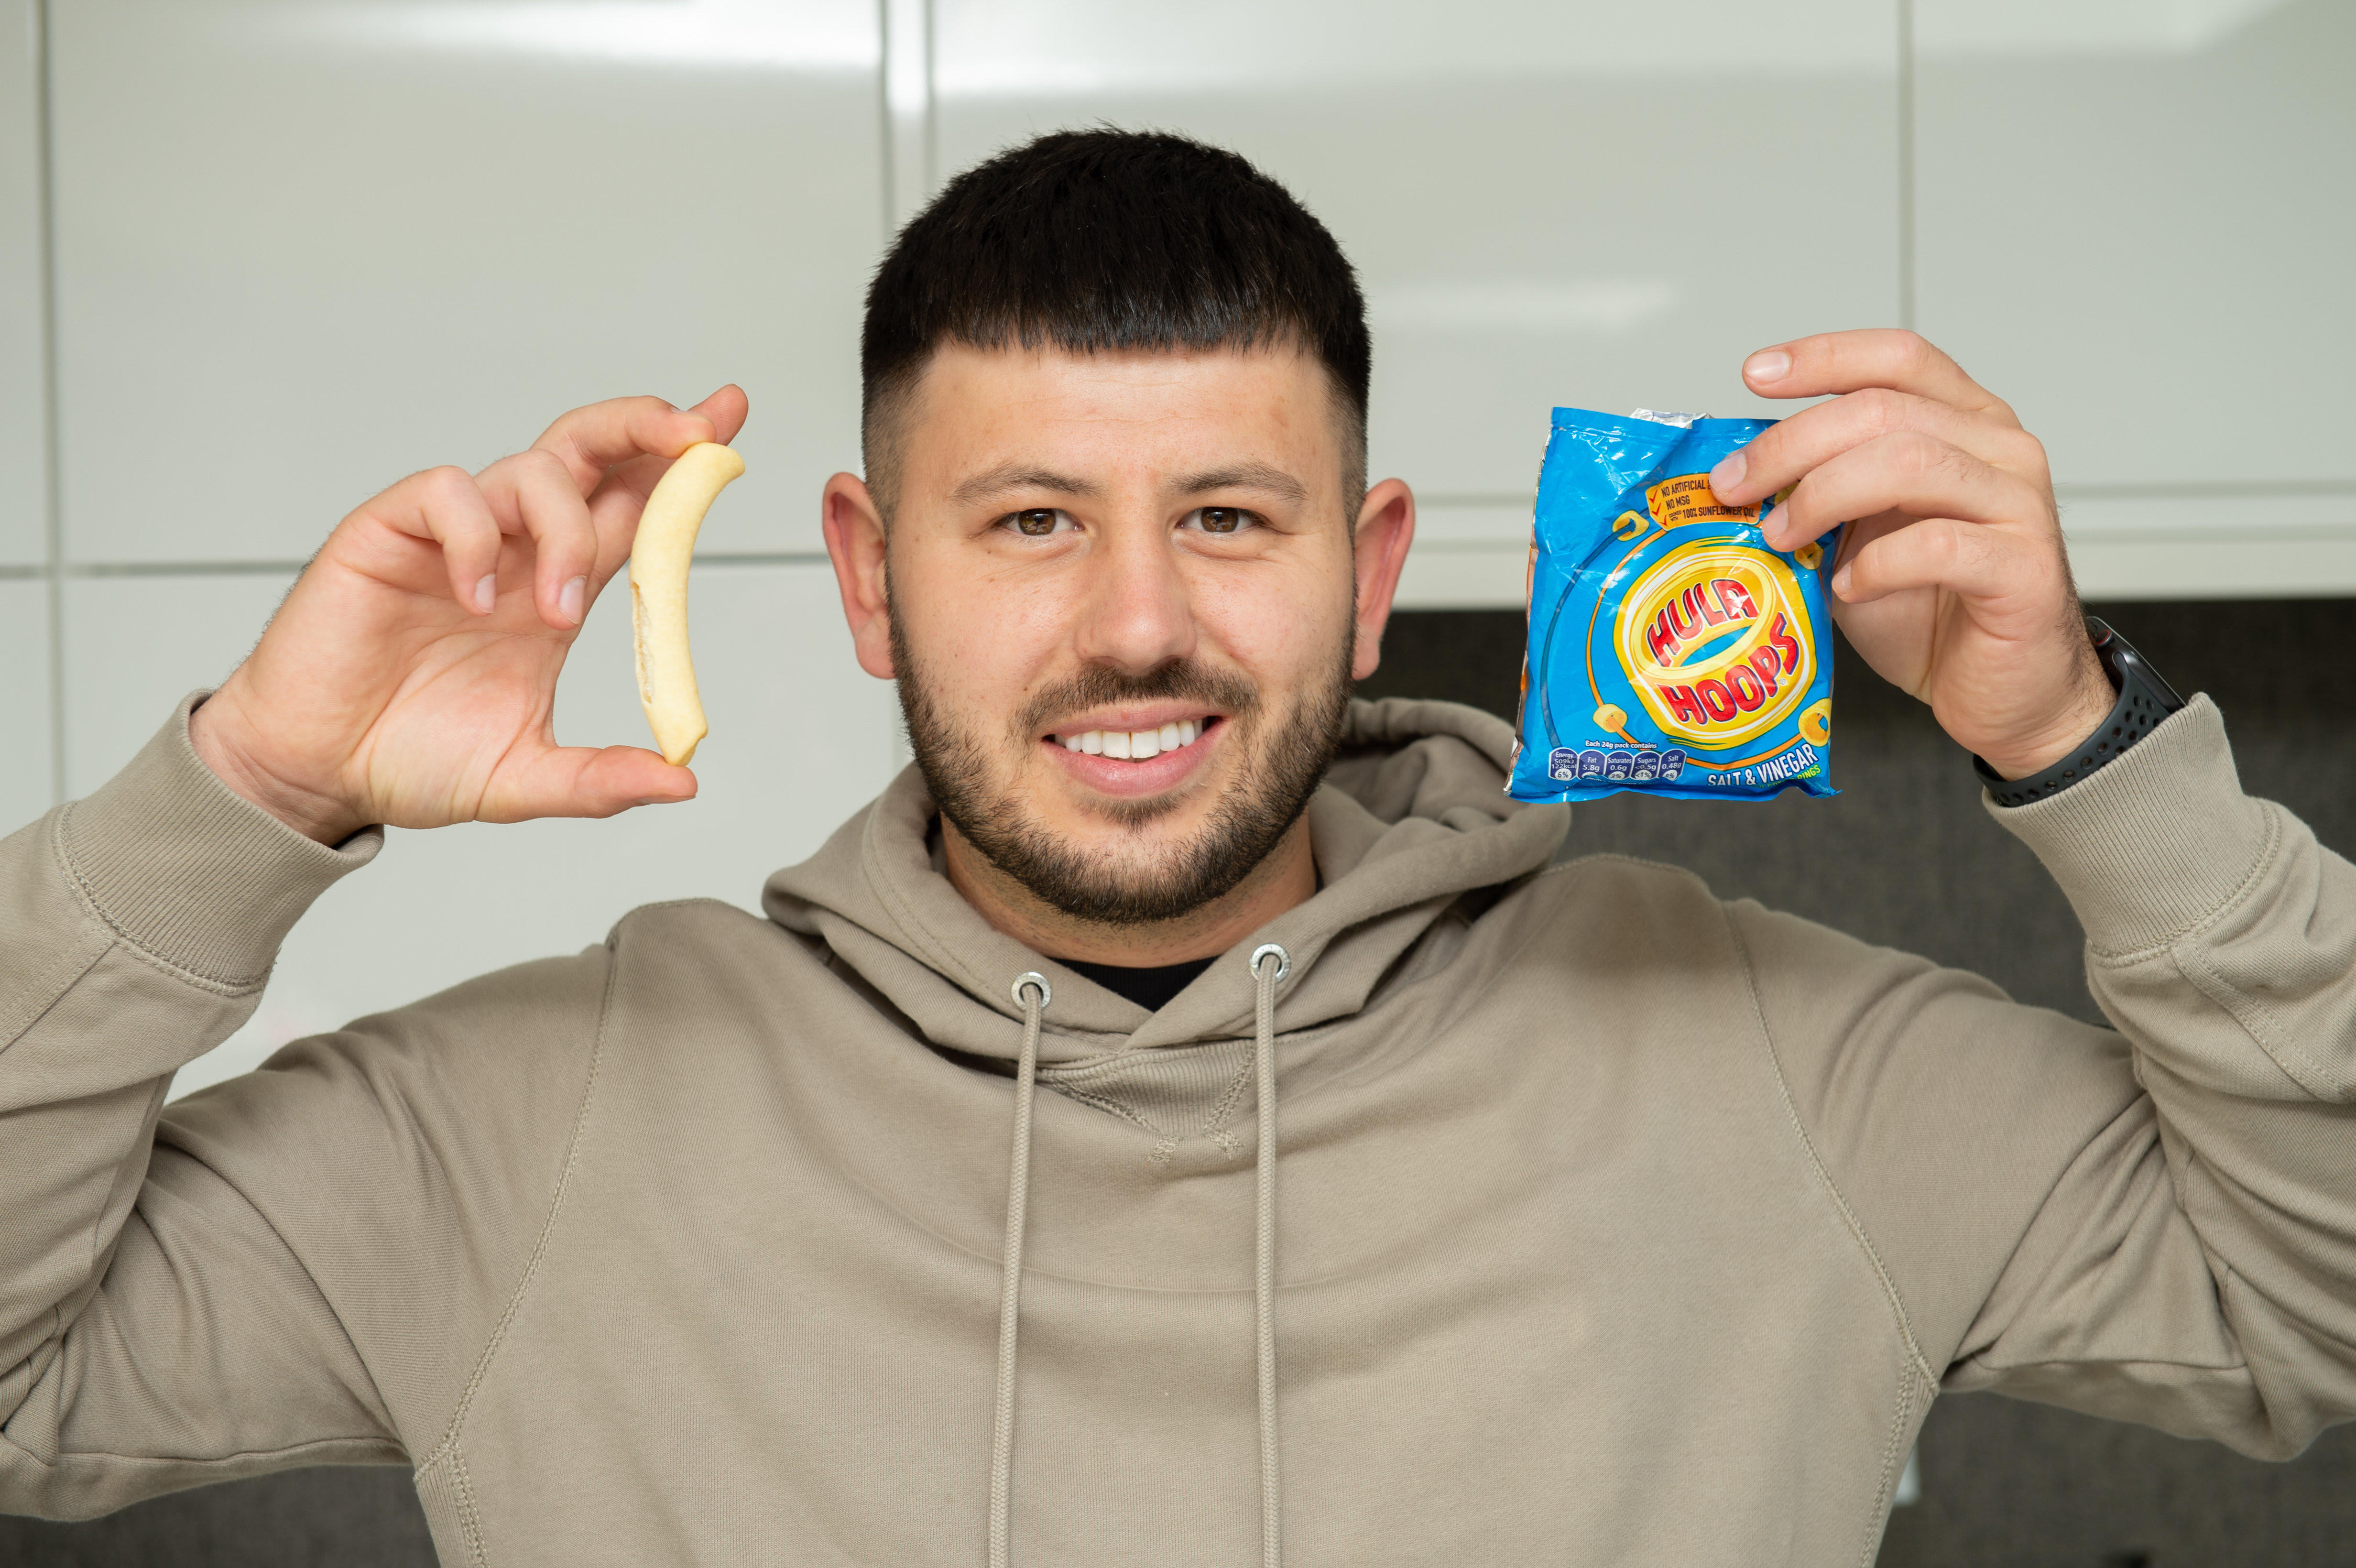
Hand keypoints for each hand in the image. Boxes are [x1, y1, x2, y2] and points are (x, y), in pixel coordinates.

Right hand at [189, 387, 748, 842]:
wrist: (319, 772)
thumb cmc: (410, 758)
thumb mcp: (524, 778)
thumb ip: (600, 781)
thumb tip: (684, 780)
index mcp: (557, 588)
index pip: (631, 505)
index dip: (679, 464)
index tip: (729, 425)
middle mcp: (514, 548)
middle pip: (589, 449)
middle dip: (647, 427)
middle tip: (696, 435)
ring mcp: (454, 537)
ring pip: (531, 470)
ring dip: (565, 531)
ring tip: (558, 613)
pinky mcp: (387, 532)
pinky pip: (447, 494)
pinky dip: (475, 537)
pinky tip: (476, 598)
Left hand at [1704, 330, 2112, 778]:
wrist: (2004, 693)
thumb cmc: (1932, 611)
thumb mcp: (1861, 537)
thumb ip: (1822, 495)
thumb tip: (1738, 478)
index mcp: (1965, 424)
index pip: (1897, 358)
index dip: (1823, 357)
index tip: (1755, 374)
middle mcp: (2001, 449)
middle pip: (1883, 408)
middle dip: (1792, 443)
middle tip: (1736, 487)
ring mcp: (2019, 506)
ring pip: (1910, 462)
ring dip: (1824, 495)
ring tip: (1780, 537)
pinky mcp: (2023, 569)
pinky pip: (1938, 545)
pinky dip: (1875, 565)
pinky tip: (1844, 587)